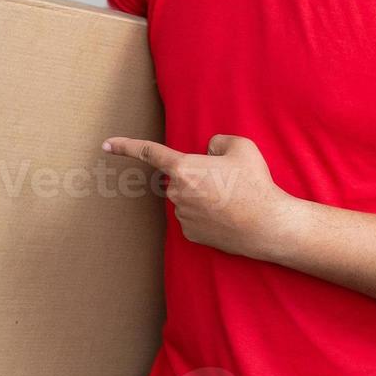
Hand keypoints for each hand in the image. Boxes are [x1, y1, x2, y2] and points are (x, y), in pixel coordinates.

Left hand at [102, 134, 299, 261]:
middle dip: (196, 177)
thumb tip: (208, 151)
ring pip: (187, 199)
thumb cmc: (255, 183)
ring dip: (203, 197)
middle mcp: (176, 192)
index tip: (106, 145)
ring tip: (232, 200)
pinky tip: (226, 217)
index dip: (125, 146)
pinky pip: (193, 218)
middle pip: (179, 178)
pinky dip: (206, 216)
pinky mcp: (190, 235)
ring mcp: (182, 216)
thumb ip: (218, 141)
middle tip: (226, 182)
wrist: (268, 225)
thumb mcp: (241, 146)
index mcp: (183, 168)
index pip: (149, 152)